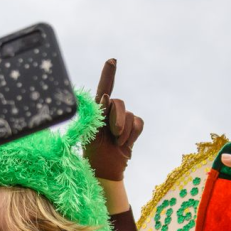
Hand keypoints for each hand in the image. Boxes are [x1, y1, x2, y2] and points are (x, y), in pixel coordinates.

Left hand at [84, 59, 143, 181]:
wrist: (106, 170)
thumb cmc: (93, 153)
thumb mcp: (92, 133)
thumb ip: (98, 114)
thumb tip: (105, 97)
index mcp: (97, 111)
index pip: (103, 89)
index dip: (108, 74)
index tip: (112, 60)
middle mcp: (110, 112)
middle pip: (119, 103)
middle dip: (117, 119)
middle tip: (112, 135)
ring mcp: (122, 120)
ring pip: (129, 115)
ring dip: (123, 132)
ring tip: (115, 143)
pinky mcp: (133, 128)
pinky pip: (138, 123)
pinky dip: (133, 135)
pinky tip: (125, 144)